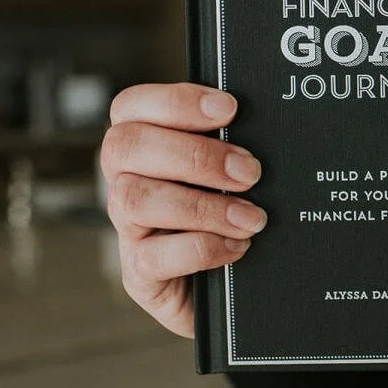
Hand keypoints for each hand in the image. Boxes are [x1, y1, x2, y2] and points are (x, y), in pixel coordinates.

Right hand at [100, 83, 266, 336]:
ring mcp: (128, 229)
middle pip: (126, 146)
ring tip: (251, 217)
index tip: (229, 109)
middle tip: (249, 171)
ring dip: (203, 205)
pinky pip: (153, 257)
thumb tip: (261, 120)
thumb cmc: (233, 211)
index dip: (176, 101)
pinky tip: (237, 247)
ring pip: (135, 199)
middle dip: (194, 154)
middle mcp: (125, 181)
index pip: (131, 106)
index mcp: (145, 146)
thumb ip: (231, 143)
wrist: (236, 286)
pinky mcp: (139, 274)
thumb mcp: (231, 173)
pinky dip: (203, 248)